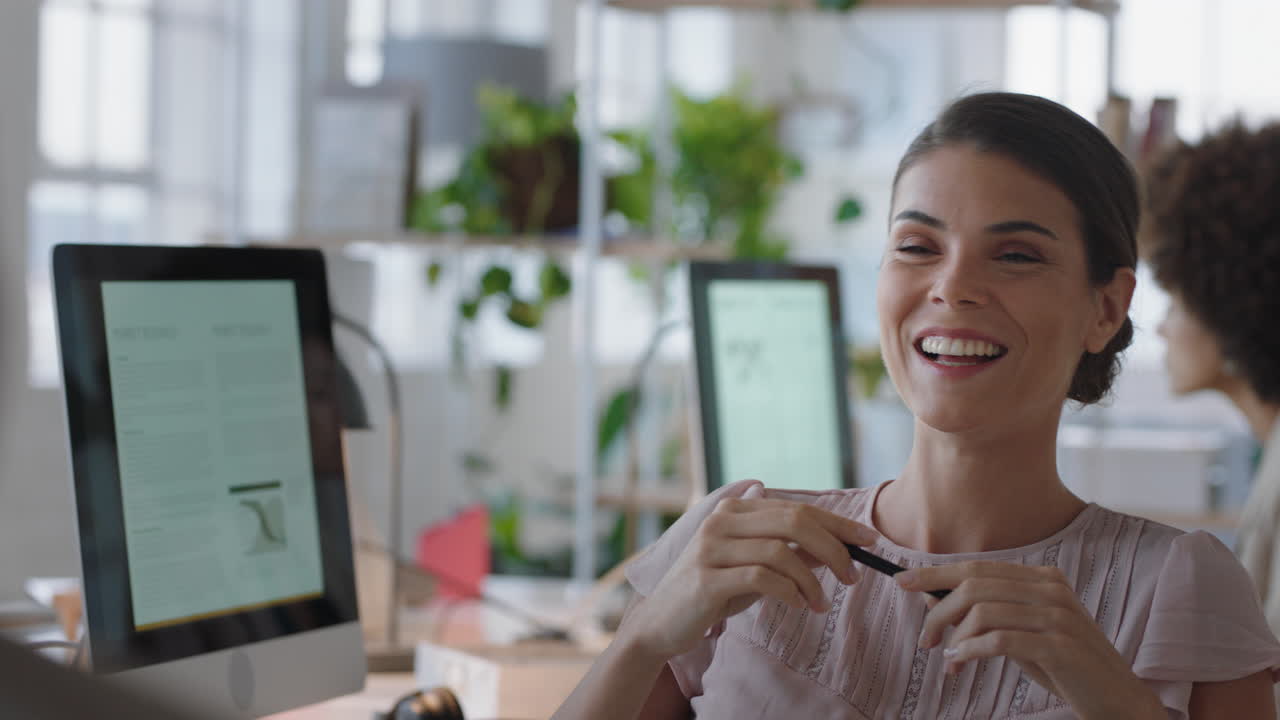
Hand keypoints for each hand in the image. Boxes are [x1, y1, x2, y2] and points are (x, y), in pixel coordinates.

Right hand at [621, 497, 877, 662]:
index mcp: (735, 510)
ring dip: (812, 580)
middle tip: (854, 576)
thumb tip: (838, 544)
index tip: (869, 541)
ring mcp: (711, 547)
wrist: (662, 623)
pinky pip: (762, 577)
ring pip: (781, 551)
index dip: (838, 523)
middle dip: (834, 548)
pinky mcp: (707, 577)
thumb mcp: (756, 567)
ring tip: (821, 603)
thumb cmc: (714, 593)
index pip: (798, 508)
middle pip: (794, 521)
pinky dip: (790, 591)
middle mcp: (721, 520)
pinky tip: (799, 605)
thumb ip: (791, 551)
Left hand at [898, 562, 1164, 718]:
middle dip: (938, 610)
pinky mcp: (1059, 645)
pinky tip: (960, 664)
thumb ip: (983, 614)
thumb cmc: (1063, 666)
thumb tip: (930, 598)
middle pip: (974, 585)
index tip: (902, 582)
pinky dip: (970, 651)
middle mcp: (1050, 589)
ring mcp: (1057, 615)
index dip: (935, 573)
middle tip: (925, 639)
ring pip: (982, 611)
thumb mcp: (1019, 634)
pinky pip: (998, 639)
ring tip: (947, 660)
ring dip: (953, 637)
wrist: (1116, 699)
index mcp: (1042, 579)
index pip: (977, 567)